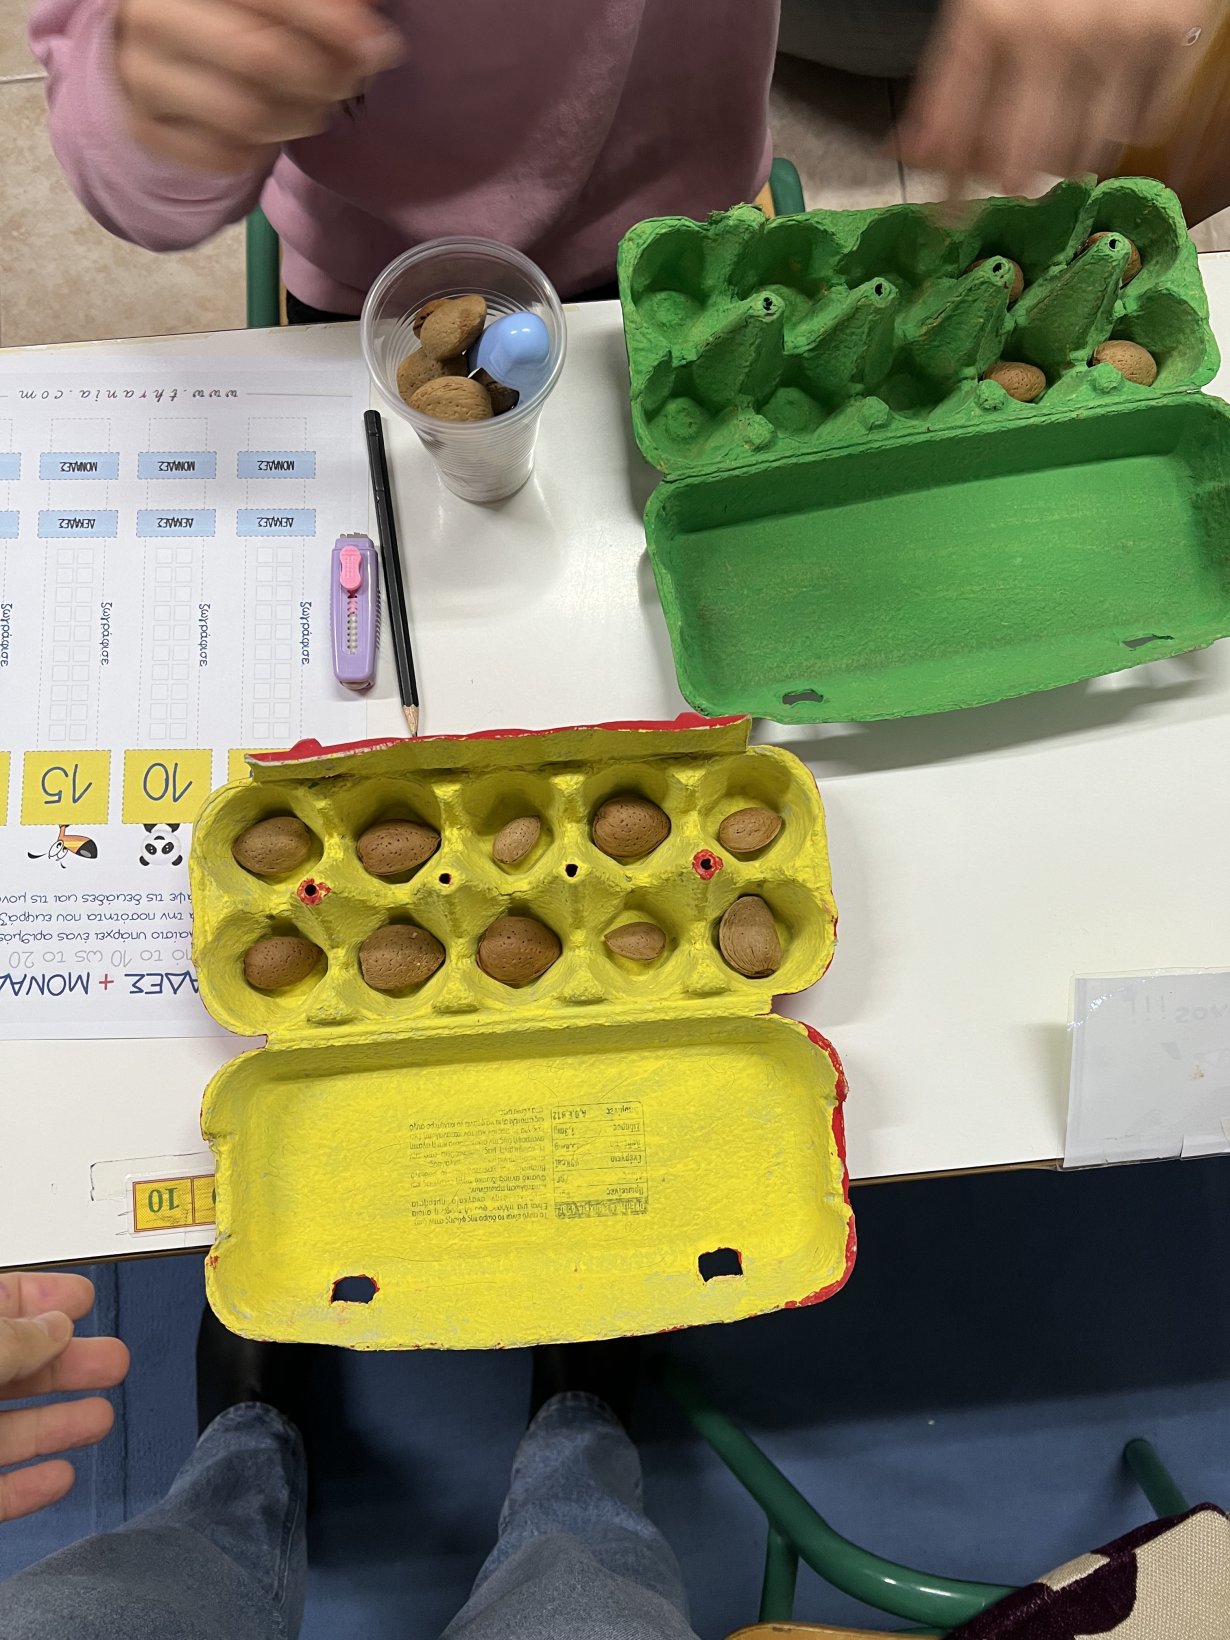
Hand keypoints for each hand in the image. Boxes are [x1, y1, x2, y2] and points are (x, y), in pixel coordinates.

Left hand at [0, 1272, 129, 1522]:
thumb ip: (13, 1339)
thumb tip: (55, 1327)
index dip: (39, 1297)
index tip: (82, 1297)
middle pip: (9, 1368)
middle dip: (66, 1364)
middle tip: (113, 1360)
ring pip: (4, 1432)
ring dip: (57, 1424)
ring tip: (102, 1417)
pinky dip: (28, 1487)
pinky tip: (60, 1476)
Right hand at [114, 0, 403, 174]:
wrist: (154, 54)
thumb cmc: (222, 16)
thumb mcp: (260, 1)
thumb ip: (308, 5)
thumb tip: (365, 27)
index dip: (328, 21)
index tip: (377, 44)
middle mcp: (151, 18)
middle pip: (260, 59)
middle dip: (323, 77)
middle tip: (350, 81)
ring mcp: (142, 77)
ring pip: (247, 115)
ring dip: (301, 118)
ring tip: (319, 107)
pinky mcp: (148, 131)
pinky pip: (225, 156)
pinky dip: (264, 150)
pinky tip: (275, 129)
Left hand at [898, 0, 1211, 198]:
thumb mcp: (984, 9)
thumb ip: (948, 82)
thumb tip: (915, 152)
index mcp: (988, 20)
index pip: (954, 133)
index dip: (948, 188)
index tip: (946, 221)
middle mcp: (1049, 34)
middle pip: (1017, 163)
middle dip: (1010, 180)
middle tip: (1013, 177)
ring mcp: (1112, 38)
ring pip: (1078, 155)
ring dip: (1063, 156)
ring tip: (1060, 126)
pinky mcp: (1166, 38)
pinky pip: (1137, 125)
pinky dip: (1118, 124)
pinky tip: (1106, 96)